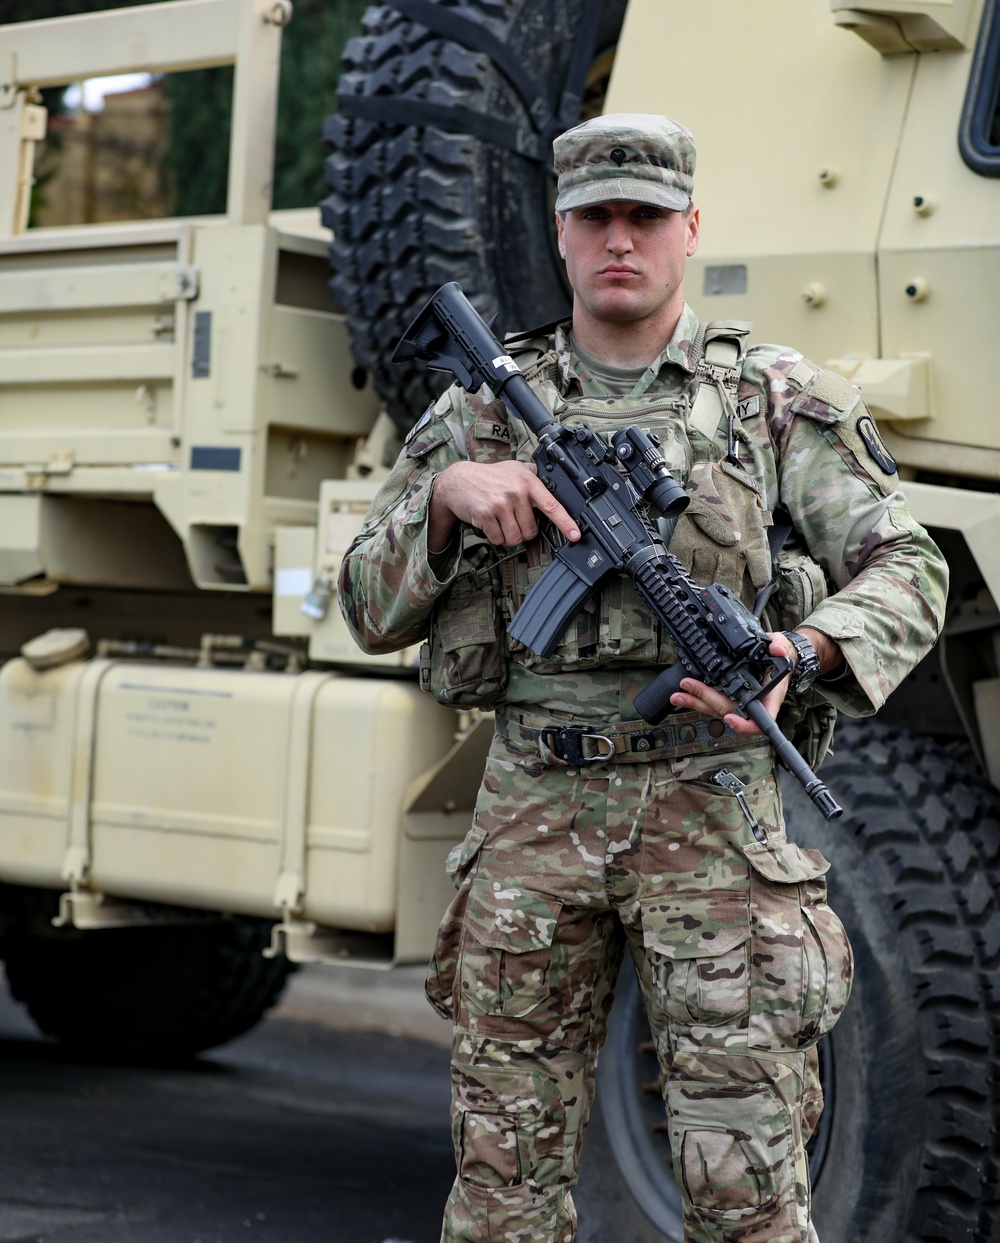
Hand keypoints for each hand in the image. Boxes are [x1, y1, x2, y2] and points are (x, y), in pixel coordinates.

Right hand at [428, 459, 580, 549]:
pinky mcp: (485, 515)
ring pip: (515, 538)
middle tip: (512, 519)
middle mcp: (516, 492)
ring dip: (508, 536)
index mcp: (527, 481)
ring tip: (501, 522)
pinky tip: (491, 524)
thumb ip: (534, 477)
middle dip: (523, 530)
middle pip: (531, 531)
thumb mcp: (515, 469)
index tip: (575, 535)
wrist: (458, 480)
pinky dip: (495, 537)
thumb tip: (555, 488)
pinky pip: (498, 539)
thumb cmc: (489, 476)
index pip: (551, 505)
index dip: (565, 522)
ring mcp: (500, 504)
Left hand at [668, 632, 797, 735]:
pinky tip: (682, 694)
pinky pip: (711, 704)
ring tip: (678, 695)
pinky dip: (696, 699)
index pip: (759, 721)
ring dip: (695, 702)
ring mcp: (738, 704)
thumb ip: (780, 648)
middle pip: (728, 710)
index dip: (744, 725)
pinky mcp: (727, 699)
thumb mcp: (783, 650)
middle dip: (706, 699)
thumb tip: (778, 650)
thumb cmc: (781, 659)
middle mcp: (752, 705)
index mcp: (769, 699)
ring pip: (715, 709)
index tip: (730, 718)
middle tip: (689, 686)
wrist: (776, 660)